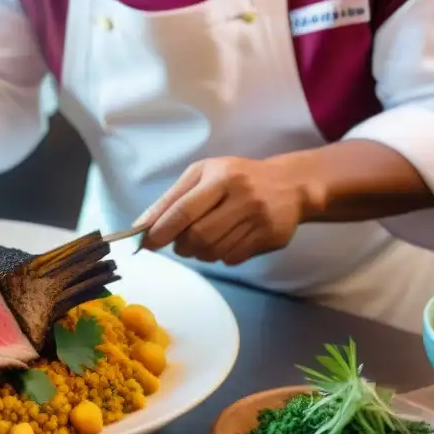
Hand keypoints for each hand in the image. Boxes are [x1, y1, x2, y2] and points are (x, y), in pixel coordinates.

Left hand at [136, 156, 314, 265]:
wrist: (290, 184)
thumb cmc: (236, 177)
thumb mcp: (203, 174)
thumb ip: (173, 198)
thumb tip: (143, 226)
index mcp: (220, 176)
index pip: (183, 209)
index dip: (160, 230)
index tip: (145, 243)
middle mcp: (241, 196)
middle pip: (198, 236)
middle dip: (180, 245)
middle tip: (178, 244)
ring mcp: (258, 218)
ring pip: (213, 252)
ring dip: (198, 253)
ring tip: (201, 241)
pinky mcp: (270, 238)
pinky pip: (232, 259)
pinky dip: (220, 257)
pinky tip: (224, 242)